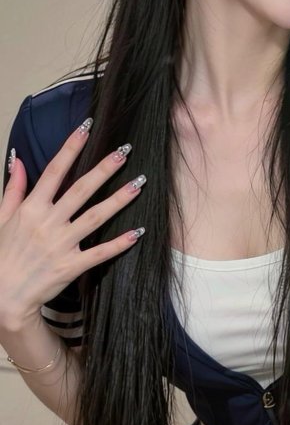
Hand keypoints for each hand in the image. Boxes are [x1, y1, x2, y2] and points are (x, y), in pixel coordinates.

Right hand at [0, 123, 145, 330]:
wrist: (3, 296)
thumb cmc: (2, 255)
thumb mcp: (1, 218)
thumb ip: (13, 190)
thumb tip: (19, 161)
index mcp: (31, 208)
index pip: (54, 171)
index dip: (71, 148)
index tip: (87, 128)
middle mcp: (48, 223)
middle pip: (81, 190)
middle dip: (104, 169)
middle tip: (125, 151)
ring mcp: (61, 245)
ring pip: (95, 217)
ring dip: (119, 199)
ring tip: (140, 183)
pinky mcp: (71, 266)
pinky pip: (99, 253)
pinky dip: (119, 243)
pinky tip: (137, 232)